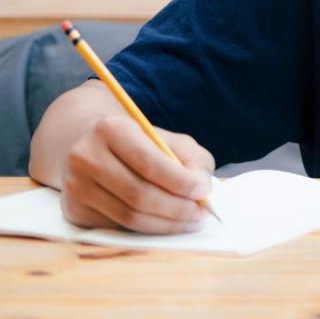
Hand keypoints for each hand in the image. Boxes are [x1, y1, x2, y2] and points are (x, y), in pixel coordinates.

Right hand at [60, 115, 214, 233]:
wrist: (91, 147)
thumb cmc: (139, 143)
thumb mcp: (168, 139)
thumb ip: (192, 158)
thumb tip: (202, 188)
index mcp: (111, 129)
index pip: (149, 162)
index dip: (179, 181)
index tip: (204, 191)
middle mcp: (86, 156)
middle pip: (138, 194)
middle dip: (177, 208)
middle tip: (202, 212)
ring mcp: (76, 186)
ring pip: (129, 217)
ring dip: (166, 224)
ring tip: (191, 220)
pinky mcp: (74, 210)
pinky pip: (118, 227)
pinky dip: (148, 229)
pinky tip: (166, 223)